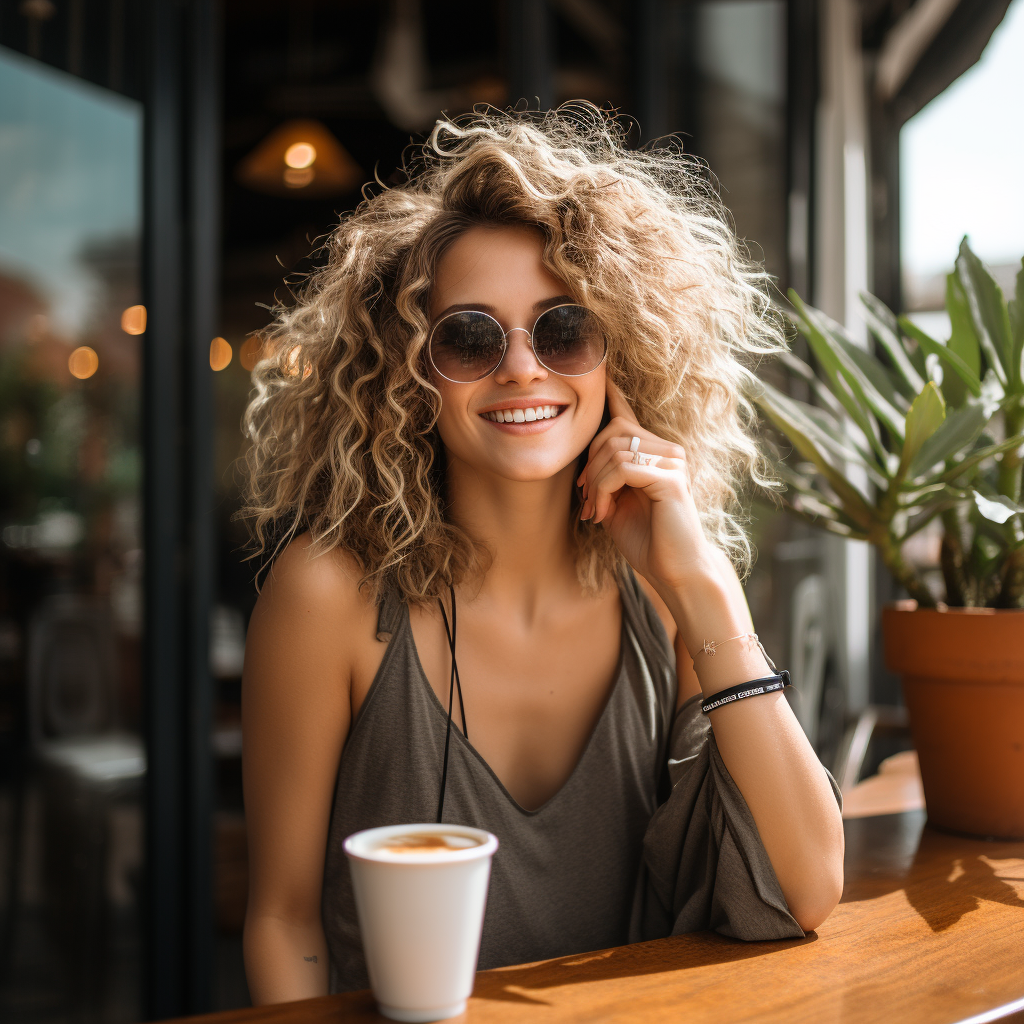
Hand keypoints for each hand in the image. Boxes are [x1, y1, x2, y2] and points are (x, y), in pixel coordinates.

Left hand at [577, 380, 714, 592]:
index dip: (610, 394)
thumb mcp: (616, 503)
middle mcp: (668, 450)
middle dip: (588, 464)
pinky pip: (622, 468)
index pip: (627, 415)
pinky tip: (604, 513)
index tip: (597, 377)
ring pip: (614, 449)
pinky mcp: (670, 478)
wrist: (674, 572)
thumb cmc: (646, 540)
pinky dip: (603, 490)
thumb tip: (584, 463)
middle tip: (586, 499)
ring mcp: (672, 462)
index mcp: (655, 453)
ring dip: (594, 482)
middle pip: (612, 431)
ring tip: (596, 510)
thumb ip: (604, 477)